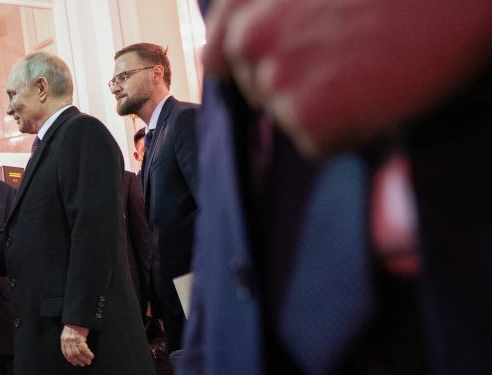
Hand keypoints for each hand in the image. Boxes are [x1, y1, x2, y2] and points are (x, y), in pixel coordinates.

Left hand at [60, 324, 93, 366]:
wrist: (79, 315)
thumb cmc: (76, 323)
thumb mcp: (69, 332)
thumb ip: (69, 341)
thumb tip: (74, 351)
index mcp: (63, 339)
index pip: (65, 353)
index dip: (70, 359)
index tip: (75, 363)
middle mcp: (67, 340)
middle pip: (71, 354)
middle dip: (78, 360)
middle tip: (84, 364)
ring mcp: (73, 339)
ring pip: (77, 353)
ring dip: (84, 358)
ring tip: (88, 361)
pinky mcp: (79, 337)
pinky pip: (83, 349)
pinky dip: (87, 354)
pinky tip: (91, 355)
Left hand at [204, 0, 491, 156]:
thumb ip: (259, 12)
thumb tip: (212, 60)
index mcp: (247, 6)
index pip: (220, 56)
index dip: (261, 61)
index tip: (292, 58)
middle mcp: (250, 43)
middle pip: (257, 90)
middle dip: (296, 83)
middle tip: (351, 55)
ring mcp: (276, 82)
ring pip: (286, 119)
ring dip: (324, 107)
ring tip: (369, 68)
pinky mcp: (307, 118)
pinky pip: (316, 145)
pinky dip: (347, 133)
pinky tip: (376, 94)